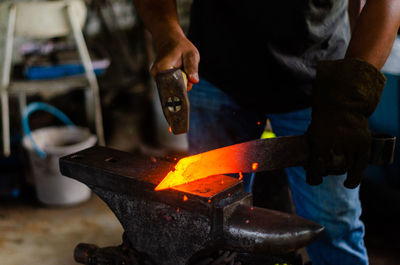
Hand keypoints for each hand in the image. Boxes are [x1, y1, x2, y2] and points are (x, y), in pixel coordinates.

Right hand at [151, 31, 199, 90]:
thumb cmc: (181, 46)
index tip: (189, 80)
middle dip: (183, 83)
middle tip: (186, 70)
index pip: (174, 86)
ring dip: (180, 81)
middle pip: (173, 88)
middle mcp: (157, 74)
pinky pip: (171, 84)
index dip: (184, 86)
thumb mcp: (191, 54)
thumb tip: (194, 81)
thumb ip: (192, 67)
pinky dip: (177, 80)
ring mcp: (156, 77)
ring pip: (172, 86)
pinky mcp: (158, 78)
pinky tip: (178, 71)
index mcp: (163, 67)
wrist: (170, 41)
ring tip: (181, 68)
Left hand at [307, 58, 385, 187]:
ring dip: (338, 172)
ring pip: (346, 167)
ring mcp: (353, 142)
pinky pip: (361, 165)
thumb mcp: (313, 132)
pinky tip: (348, 184)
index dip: (314, 176)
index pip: (318, 165)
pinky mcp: (364, 143)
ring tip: (333, 170)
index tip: (312, 180)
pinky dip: (355, 177)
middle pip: (332, 167)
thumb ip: (313, 150)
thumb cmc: (324, 120)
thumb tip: (310, 169)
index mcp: (322, 139)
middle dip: (325, 171)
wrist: (342, 104)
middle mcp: (339, 142)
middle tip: (322, 170)